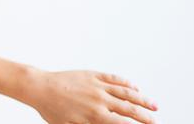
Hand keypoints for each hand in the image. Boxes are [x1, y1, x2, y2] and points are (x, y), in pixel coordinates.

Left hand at [23, 70, 157, 123]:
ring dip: (142, 99)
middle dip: (145, 116)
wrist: (38, 87)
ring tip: (154, 105)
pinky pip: (114, 78)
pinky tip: (135, 88)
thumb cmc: (51, 110)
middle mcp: (99, 100)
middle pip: (129, 109)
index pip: (123, 123)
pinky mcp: (92, 75)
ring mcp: (96, 85)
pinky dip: (127, 83)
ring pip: (126, 92)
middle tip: (155, 121)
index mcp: (94, 115)